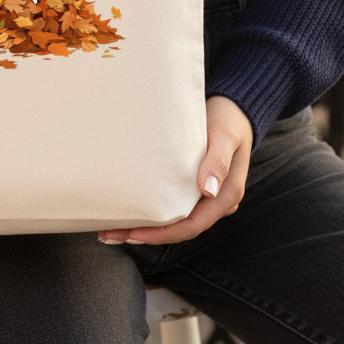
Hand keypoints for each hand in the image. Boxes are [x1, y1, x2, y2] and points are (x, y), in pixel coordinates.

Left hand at [98, 95, 252, 245]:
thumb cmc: (228, 120)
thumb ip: (218, 161)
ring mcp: (206, 197)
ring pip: (174, 222)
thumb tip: (209, 190)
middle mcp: (216, 202)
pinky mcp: (194, 188)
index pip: (192, 226)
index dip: (162, 234)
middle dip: (145, 235)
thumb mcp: (225, 136)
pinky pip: (173, 207)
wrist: (233, 108)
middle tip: (111, 234)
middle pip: (179, 229)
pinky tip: (130, 211)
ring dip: (145, 227)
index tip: (134, 233)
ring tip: (112, 229)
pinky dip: (152, 213)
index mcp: (226, 195)